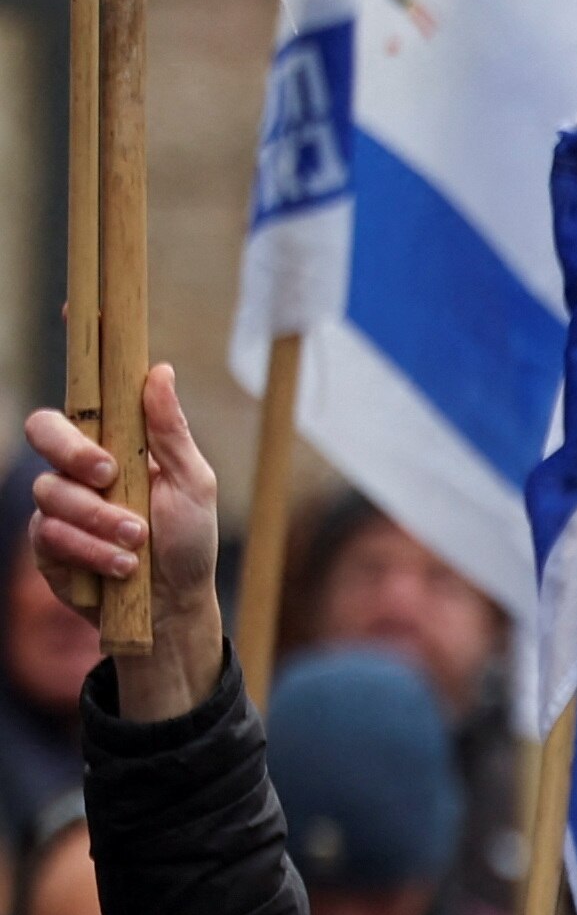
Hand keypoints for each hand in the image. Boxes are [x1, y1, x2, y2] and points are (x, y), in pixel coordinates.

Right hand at [29, 367, 222, 717]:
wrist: (173, 607)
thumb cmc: (189, 541)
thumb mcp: (194, 484)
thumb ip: (171, 433)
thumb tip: (159, 370)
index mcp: (117, 441)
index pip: (89, 388)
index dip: (77, 346)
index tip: (74, 307)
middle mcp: (81, 465)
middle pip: (43, 429)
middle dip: (71, 450)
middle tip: (107, 474)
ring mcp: (59, 503)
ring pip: (51, 490)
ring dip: (98, 519)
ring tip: (136, 541)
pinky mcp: (47, 543)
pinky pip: (49, 535)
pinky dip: (90, 550)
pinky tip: (121, 566)